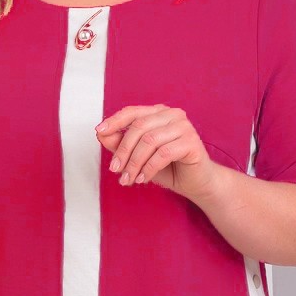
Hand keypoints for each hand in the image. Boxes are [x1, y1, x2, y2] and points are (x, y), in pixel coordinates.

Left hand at [95, 104, 215, 198]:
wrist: (195, 183)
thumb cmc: (168, 168)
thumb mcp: (139, 156)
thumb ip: (120, 143)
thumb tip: (100, 133)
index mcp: (158, 113)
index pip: (132, 112)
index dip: (114, 121)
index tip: (99, 132)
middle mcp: (172, 114)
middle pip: (138, 127)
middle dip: (123, 151)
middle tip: (115, 170)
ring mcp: (183, 126)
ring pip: (149, 141)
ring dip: (135, 163)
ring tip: (128, 180)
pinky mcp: (191, 141)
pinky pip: (163, 153)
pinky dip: (149, 168)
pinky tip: (143, 179)